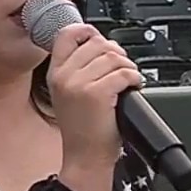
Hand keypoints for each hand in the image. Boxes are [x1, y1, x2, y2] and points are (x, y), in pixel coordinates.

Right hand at [47, 23, 141, 165]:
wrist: (85, 158)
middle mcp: (64, 76)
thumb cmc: (82, 130)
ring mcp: (79, 84)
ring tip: (128, 80)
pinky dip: (134, 78)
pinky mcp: (97, 94)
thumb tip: (102, 46)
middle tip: (121, 68)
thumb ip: (77, 70)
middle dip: (115, 53)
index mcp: (55, 74)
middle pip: (97, 43)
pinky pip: (124, 73)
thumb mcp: (68, 95)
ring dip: (127, 66)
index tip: (101, 40)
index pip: (67, 35)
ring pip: (113, 57)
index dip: (88, 31)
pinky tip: (133, 87)